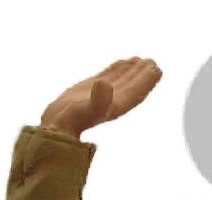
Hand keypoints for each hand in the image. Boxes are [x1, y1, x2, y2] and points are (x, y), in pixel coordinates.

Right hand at [40, 57, 161, 138]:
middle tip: (153, 62)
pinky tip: (124, 62)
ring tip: (142, 59)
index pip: (136, 92)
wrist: (54, 128)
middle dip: (142, 74)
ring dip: (132, 70)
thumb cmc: (69, 122)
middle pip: (132, 85)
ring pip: (121, 79)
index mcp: (115, 106)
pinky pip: (108, 76)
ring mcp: (101, 94)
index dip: (147, 81)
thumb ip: (97, 100)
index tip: (157, 69)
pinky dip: (117, 68)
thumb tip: (105, 84)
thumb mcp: (85, 110)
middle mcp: (111, 101)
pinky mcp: (89, 89)